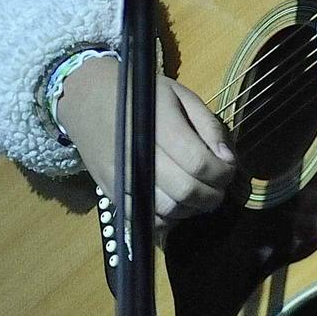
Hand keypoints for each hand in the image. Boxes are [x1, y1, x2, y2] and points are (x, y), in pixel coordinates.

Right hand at [53, 57, 237, 228]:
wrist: (88, 100)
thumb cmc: (140, 95)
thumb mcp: (180, 96)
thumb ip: (208, 126)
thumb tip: (228, 161)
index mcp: (158, 125)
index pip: (199, 162)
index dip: (223, 172)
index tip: (229, 169)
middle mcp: (139, 155)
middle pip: (186, 191)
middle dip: (212, 194)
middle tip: (219, 186)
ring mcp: (123, 178)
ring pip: (169, 210)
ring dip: (193, 208)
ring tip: (199, 194)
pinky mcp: (113, 194)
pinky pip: (147, 220)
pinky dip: (169, 219)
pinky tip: (176, 203)